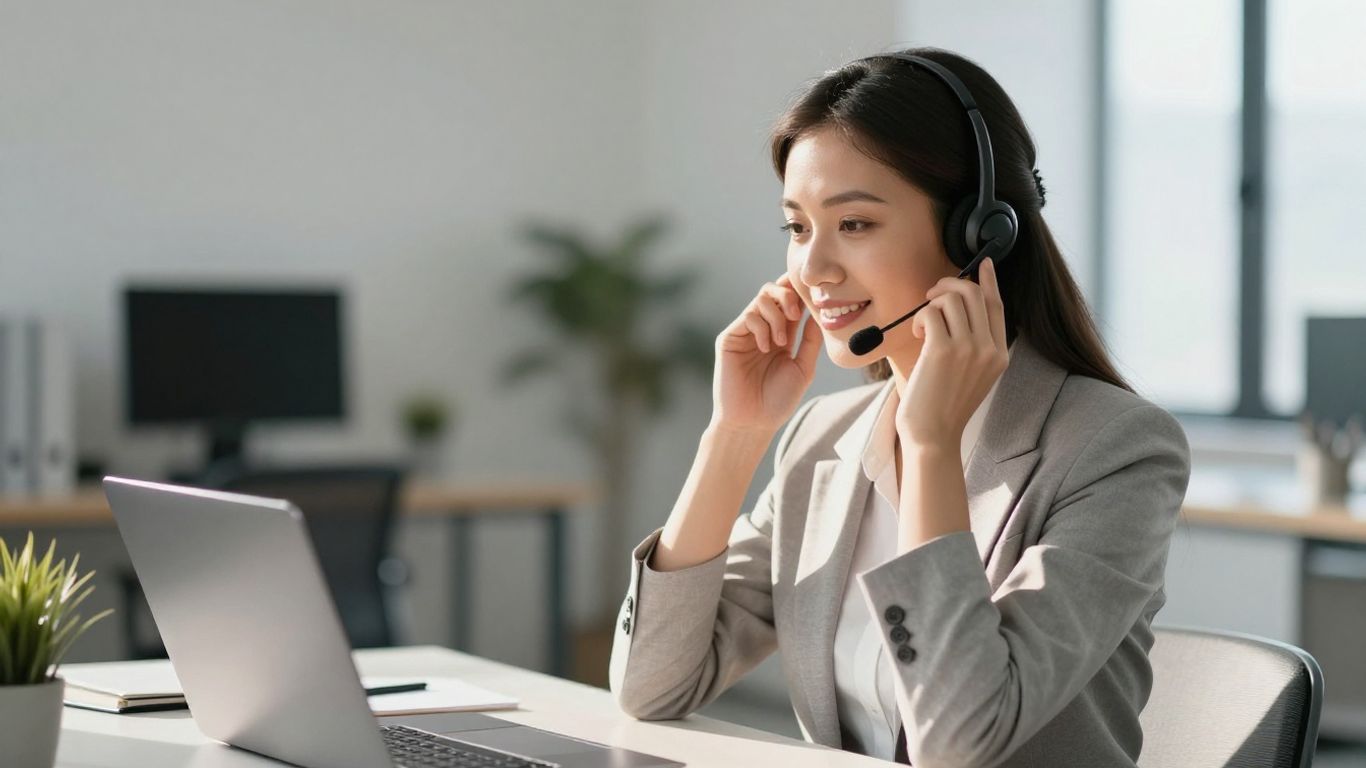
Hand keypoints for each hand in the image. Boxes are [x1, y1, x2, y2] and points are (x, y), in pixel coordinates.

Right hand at [712, 273, 822, 434]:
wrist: (753, 422)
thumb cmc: (778, 401)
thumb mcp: (803, 368)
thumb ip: (810, 340)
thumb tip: (818, 313)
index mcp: (782, 334)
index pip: (789, 301)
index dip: (798, 291)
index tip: (812, 293)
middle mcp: (762, 329)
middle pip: (773, 290)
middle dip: (788, 295)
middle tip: (796, 315)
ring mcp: (745, 332)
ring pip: (761, 299)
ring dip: (777, 316)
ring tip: (782, 342)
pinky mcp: (730, 338)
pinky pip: (748, 316)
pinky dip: (762, 327)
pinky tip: (766, 348)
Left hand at [895, 257, 1008, 449]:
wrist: (933, 437)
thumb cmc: (943, 407)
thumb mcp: (971, 375)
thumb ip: (973, 345)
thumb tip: (958, 308)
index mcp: (999, 354)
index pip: (998, 305)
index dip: (989, 281)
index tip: (982, 264)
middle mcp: (989, 349)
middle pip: (974, 294)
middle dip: (949, 284)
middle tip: (931, 296)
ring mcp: (969, 349)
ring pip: (952, 298)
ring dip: (931, 303)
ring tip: (922, 325)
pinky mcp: (943, 350)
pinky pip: (931, 312)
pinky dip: (920, 317)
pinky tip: (917, 334)